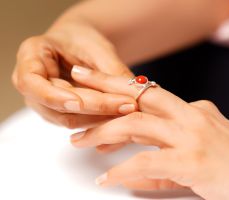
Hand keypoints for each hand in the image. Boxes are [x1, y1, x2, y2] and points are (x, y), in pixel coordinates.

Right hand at [12, 21, 136, 128]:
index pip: (31, 84)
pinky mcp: (61, 113)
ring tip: (130, 109)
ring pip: (70, 119)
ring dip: (101, 118)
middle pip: (57, 105)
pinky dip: (101, 121)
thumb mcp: (97, 47)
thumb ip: (109, 70)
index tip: (78, 102)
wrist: (79, 45)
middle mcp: (32, 84)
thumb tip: (134, 94)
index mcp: (30, 56)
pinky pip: (80, 122)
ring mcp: (44, 102)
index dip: (54, 96)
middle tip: (128, 104)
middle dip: (94, 106)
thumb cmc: (84, 40)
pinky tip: (122, 116)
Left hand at [69, 68, 228, 198]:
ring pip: (136, 124)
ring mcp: (191, 135)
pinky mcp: (192, 160)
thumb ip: (165, 156)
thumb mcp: (200, 146)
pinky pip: (146, 162)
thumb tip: (135, 172)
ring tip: (80, 140)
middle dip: (104, 89)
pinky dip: (123, 170)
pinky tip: (107, 178)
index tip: (97, 84)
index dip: (120, 87)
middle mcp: (190, 115)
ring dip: (104, 132)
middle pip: (139, 96)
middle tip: (76, 90)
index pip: (149, 94)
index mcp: (192, 109)